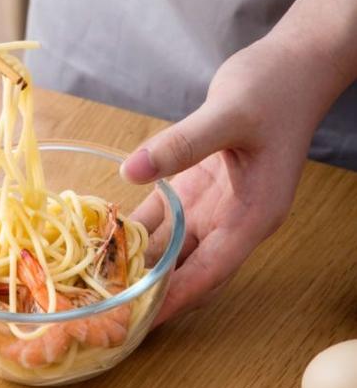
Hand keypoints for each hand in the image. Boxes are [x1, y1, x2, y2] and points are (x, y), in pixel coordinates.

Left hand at [121, 37, 325, 325]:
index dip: (176, 299)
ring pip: (174, 242)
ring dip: (140, 258)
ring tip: (96, 277)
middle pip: (190, 266)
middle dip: (153, 288)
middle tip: (107, 306)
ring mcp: (215, 201)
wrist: (291, 65)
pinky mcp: (199, 183)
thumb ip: (182, 144)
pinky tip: (107, 230)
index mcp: (253, 214)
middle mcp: (233, 217)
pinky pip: (165, 211)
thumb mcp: (229, 115)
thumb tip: (131, 171)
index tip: (139, 322)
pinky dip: (139, 223)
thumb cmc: (274, 89)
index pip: (211, 271)